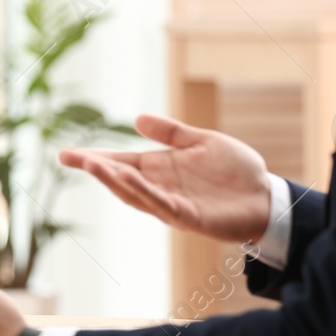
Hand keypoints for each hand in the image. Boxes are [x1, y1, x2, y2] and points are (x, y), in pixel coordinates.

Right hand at [59, 113, 269, 242]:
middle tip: (68, 157)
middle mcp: (160, 187)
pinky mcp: (190, 216)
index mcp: (160, 169)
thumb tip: (137, 119)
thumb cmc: (236, 172)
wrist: (267, 196)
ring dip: (113, 180)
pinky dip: (144, 192)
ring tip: (92, 164)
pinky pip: (161, 204)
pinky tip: (129, 178)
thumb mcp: (201, 141)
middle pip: (119, 179)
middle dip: (94, 168)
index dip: (94, 158)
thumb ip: (171, 133)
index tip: (67, 153)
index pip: (120, 162)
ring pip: (135, 194)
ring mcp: (172, 203)